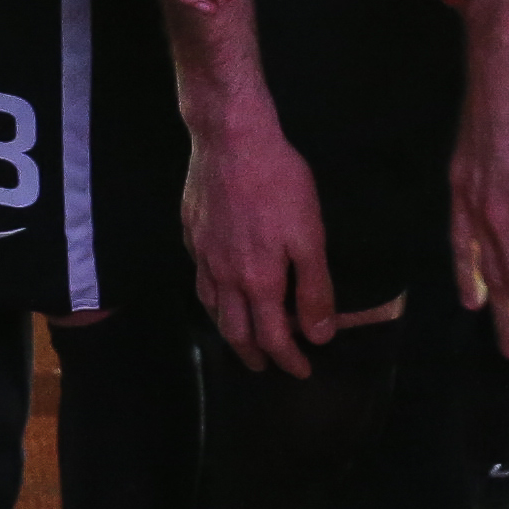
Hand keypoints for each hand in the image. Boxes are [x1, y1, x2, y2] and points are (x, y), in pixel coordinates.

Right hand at [184, 113, 335, 376]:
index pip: (272, 337)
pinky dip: (210, 296)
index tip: (301, 370)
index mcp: (258, 281)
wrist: (231, 138)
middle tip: (265, 366)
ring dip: (228, 330)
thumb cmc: (278, 183)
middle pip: (235, 331)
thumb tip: (317, 336)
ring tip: (240, 337)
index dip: (288, 359)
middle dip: (252, 355)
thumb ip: (314, 289)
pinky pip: (199, 277)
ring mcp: (203, 254)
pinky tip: (216, 287)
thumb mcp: (310, 236)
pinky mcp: (191, 231)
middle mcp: (225, 276)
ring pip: (211, 307)